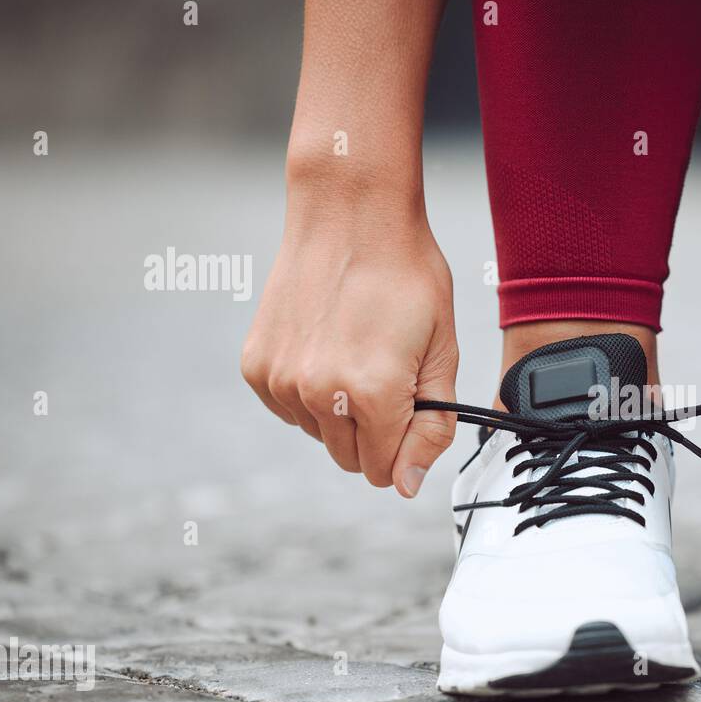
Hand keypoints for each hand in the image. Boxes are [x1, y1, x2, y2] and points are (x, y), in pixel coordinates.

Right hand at [241, 181, 457, 497]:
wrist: (350, 216)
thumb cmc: (407, 276)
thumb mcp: (444, 351)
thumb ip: (433, 425)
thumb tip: (407, 485)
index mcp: (372, 394)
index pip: (388, 471)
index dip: (407, 449)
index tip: (413, 413)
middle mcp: (318, 394)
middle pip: (353, 460)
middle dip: (377, 433)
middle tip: (390, 376)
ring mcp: (281, 381)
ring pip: (320, 435)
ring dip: (342, 412)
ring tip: (358, 352)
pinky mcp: (256, 367)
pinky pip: (290, 409)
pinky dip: (310, 393)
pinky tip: (328, 348)